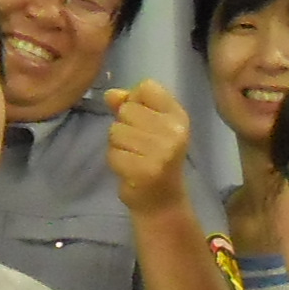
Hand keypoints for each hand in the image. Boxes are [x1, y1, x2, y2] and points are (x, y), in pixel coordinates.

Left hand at [106, 79, 194, 215]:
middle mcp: (174, 131)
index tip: (141, 119)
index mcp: (178, 116)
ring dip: (118, 146)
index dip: (134, 99)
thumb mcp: (149, 127)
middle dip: (124, 126)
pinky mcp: (145, 170)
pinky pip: (113, 153)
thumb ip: (129, 105)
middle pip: (127, 109)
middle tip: (138, 146)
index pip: (147, 87)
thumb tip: (110, 94)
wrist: (162, 202)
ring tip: (134, 157)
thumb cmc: (155, 159)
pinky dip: (116, 162)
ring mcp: (161, 151)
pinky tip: (130, 170)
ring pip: (116, 130)